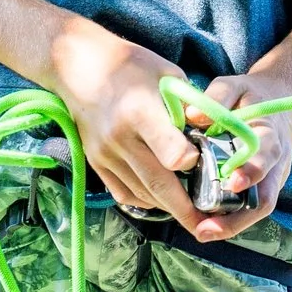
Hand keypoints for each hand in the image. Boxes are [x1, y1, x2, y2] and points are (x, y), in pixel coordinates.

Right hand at [46, 17, 200, 226]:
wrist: (79, 66)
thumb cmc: (131, 65)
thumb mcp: (168, 74)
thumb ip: (189, 106)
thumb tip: (212, 133)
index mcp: (140, 111)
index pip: (170, 151)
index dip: (190, 162)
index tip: (203, 164)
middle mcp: (120, 138)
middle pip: (158, 183)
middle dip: (186, 209)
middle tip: (208, 226)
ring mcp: (105, 154)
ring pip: (142, 193)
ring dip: (168, 207)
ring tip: (192, 214)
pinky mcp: (95, 163)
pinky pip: (124, 194)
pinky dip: (146, 202)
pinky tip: (162, 202)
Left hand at [181, 73, 291, 243]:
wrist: (279, 100)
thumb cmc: (252, 95)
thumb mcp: (235, 85)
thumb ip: (217, 97)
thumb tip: (193, 117)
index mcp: (270, 135)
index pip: (267, 156)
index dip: (252, 171)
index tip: (233, 181)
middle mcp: (276, 163)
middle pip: (265, 199)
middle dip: (237, 218)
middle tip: (207, 228)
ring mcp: (271, 177)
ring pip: (256, 209)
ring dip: (231, 225)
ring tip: (202, 232)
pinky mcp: (262, 185)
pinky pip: (247, 207)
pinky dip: (229, 218)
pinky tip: (205, 224)